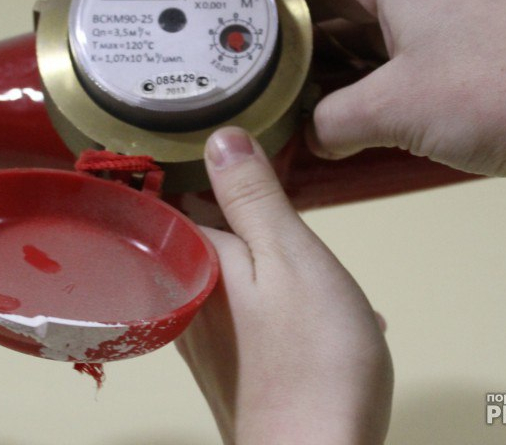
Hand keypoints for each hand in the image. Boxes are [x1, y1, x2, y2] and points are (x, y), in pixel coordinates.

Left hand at [176, 127, 392, 444]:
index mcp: (195, 262)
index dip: (201, 169)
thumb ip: (253, 198)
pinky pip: (251, 318)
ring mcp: (206, 341)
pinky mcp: (231, 369)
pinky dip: (285, 308)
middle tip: (297, 224)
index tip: (234, 156)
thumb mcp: (291, 258)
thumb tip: (216, 136)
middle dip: (254, 225)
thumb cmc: (311, 357)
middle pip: (212, 238)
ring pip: (237, 278)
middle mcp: (187, 300)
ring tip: (328, 286)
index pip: (176, 197)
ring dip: (278, 269)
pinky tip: (329, 322)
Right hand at [201, 0, 505, 185]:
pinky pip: (401, 45)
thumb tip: (316, 133)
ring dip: (330, 49)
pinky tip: (350, 103)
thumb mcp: (392, 109)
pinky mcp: (471, 43)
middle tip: (244, 32)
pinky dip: (369, 69)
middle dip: (288, 10)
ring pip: (369, 19)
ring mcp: (451, 8)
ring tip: (290, 80)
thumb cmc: (503, 91)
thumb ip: (333, 121)